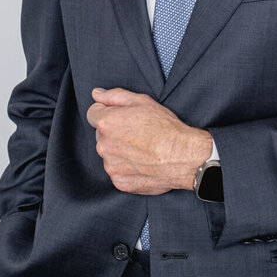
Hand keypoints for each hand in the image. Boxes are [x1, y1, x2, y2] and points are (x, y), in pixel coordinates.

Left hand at [86, 87, 211, 194]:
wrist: (183, 156)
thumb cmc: (165, 127)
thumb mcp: (142, 101)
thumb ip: (114, 96)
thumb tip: (96, 94)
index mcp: (106, 123)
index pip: (93, 114)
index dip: (108, 112)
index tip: (122, 117)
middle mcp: (104, 146)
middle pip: (101, 135)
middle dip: (114, 133)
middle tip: (137, 133)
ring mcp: (111, 166)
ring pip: (110, 155)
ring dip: (120, 151)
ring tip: (143, 149)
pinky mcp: (120, 182)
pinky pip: (118, 172)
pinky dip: (127, 168)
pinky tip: (143, 162)